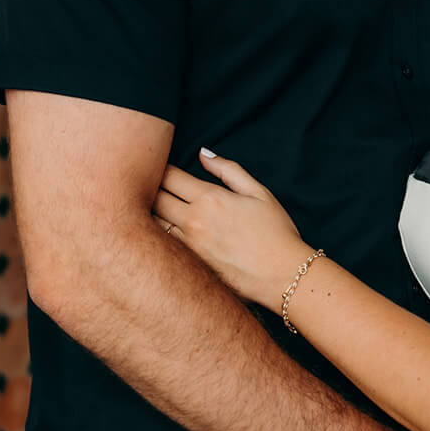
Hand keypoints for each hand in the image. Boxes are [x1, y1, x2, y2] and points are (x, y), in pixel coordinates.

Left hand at [153, 150, 304, 307]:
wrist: (283, 276)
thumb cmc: (276, 232)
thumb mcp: (258, 192)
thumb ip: (228, 170)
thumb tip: (203, 154)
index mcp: (209, 198)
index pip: (168, 176)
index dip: (158, 168)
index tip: (156, 165)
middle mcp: (192, 221)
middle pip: (152, 198)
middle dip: (147, 188)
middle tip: (146, 185)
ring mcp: (186, 247)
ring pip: (150, 225)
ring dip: (146, 214)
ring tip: (147, 208)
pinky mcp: (187, 268)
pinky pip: (160, 248)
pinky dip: (154, 238)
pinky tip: (155, 235)